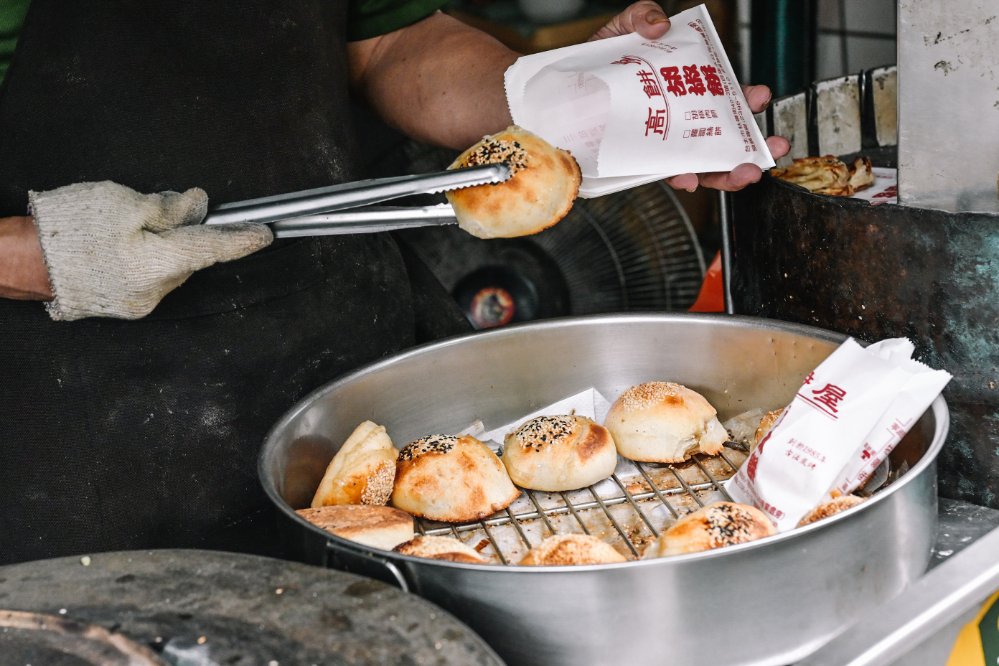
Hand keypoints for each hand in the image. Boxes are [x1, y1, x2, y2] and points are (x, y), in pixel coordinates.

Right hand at [30, 181, 272, 320]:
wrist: (24, 262)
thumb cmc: (69, 229)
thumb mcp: (124, 204)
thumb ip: (169, 208)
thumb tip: (198, 206)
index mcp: (159, 264)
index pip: (212, 249)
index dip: (240, 239)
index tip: (263, 234)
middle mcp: (155, 291)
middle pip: (189, 257)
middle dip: (184, 233)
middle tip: (161, 210)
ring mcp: (139, 303)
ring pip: (169, 268)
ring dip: (162, 247)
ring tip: (127, 228)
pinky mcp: (125, 307)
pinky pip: (150, 280)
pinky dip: (146, 261)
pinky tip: (120, 247)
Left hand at [588, 2, 790, 192]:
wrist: (556, 97)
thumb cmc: (593, 66)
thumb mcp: (619, 31)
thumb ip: (641, 16)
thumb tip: (659, 24)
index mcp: (682, 90)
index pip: (722, 98)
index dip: (744, 101)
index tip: (759, 97)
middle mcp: (677, 120)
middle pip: (722, 137)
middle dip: (751, 144)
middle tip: (772, 145)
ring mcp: (660, 145)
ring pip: (703, 164)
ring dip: (727, 172)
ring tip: (744, 173)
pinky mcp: (639, 164)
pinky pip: (665, 175)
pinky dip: (680, 177)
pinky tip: (688, 178)